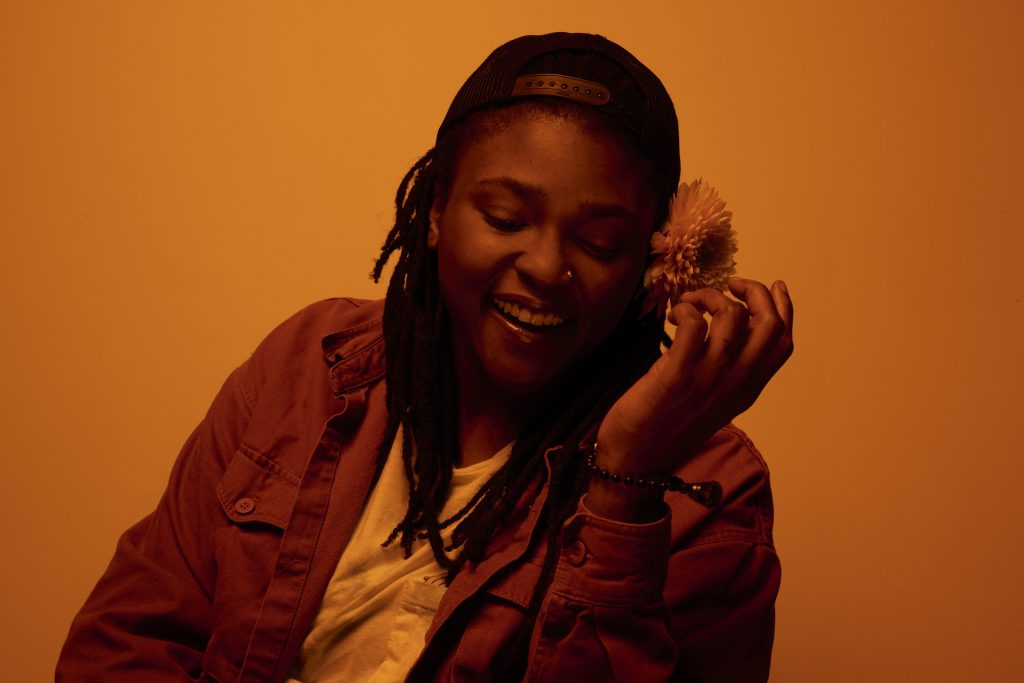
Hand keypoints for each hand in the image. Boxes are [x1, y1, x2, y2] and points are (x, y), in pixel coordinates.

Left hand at [594, 277, 793, 481]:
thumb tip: (731, 333)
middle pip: (768, 324)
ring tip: (687, 304)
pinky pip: (693, 323)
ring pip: (732, 315)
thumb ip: (729, 374)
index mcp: (748, 389)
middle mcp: (736, 383)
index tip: (773, 285)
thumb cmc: (668, 428)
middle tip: (726, 286)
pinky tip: (671, 317)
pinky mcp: (678, 374)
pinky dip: (684, 309)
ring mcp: (709, 378)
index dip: (784, 308)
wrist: (637, 461)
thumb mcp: (712, 403)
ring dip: (708, 297)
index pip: (783, 342)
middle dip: (752, 292)